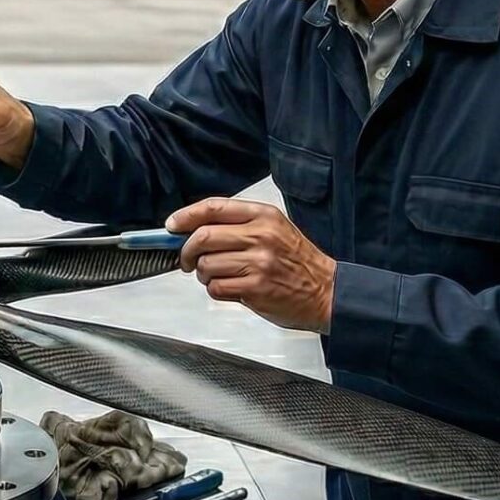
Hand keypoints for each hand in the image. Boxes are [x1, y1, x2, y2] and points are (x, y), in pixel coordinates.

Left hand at [169, 197, 336, 331]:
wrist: (327, 291)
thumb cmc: (298, 262)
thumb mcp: (275, 229)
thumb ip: (238, 226)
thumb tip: (192, 230)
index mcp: (263, 216)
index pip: (213, 208)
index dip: (186, 216)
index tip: (172, 225)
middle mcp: (260, 236)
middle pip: (203, 237)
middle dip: (186, 251)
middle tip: (186, 260)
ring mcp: (258, 263)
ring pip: (206, 265)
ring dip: (204, 274)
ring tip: (221, 276)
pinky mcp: (256, 288)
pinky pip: (216, 288)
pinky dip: (216, 290)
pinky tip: (232, 288)